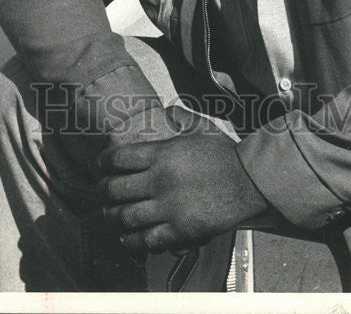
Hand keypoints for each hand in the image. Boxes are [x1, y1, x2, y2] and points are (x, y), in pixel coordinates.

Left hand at [97, 104, 268, 253]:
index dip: (105, 163)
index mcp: (162, 154)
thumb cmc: (226, 155)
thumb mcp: (202, 128)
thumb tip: (168, 110)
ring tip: (110, 215)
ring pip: (126, 216)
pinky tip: (129, 237)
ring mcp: (168, 207)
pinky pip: (146, 239)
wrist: (249, 182)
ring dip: (113, 217)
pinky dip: (133, 240)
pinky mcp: (179, 230)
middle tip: (102, 191)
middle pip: (116, 189)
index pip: (119, 158)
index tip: (101, 166)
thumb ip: (181, 118)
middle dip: (103, 191)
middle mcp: (159, 181)